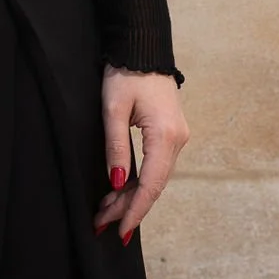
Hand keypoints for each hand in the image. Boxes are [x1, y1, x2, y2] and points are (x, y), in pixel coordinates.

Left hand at [94, 68, 186, 243]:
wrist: (143, 48)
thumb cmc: (125, 73)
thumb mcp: (113, 110)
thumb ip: (116, 148)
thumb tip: (116, 183)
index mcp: (165, 135)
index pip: (151, 184)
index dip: (135, 210)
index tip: (120, 230)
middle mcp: (177, 140)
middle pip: (154, 185)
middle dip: (127, 207)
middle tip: (100, 223)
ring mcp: (177, 138)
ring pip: (154, 178)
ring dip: (131, 196)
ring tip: (104, 211)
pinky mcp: (170, 134)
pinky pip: (155, 166)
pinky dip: (137, 181)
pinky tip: (119, 191)